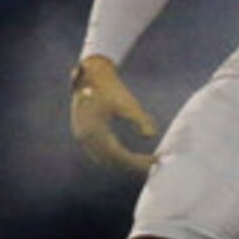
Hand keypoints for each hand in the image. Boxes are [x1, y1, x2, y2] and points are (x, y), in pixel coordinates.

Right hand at [69, 55, 157, 172]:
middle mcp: (84, 137)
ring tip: (147, 162)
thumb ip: (141, 119)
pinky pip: (100, 152)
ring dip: (124, 163)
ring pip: (104, 158)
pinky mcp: (84, 133)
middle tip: (155, 164)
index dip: (137, 161)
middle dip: (133, 164)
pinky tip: (132, 157)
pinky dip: (116, 157)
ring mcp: (82, 136)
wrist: (92, 73)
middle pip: (111, 160)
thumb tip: (152, 136)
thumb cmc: (112, 87)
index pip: (117, 155)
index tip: (155, 162)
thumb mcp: (129, 103)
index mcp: (94, 131)